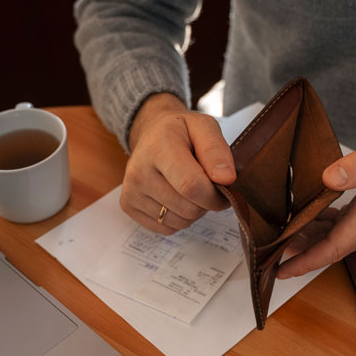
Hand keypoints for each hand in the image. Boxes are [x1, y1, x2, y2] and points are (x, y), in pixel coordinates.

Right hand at [120, 93, 235, 233]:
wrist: (151, 133)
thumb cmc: (181, 131)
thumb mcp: (204, 127)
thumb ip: (217, 151)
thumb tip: (226, 179)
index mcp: (158, 148)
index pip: (191, 186)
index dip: (215, 195)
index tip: (224, 187)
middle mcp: (138, 172)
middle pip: (188, 209)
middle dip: (206, 202)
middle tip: (206, 183)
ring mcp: (131, 192)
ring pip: (180, 222)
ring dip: (194, 211)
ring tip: (190, 188)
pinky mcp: (129, 206)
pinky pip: (167, 228)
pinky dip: (179, 218)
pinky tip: (176, 196)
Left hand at [277, 125, 355, 278]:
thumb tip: (328, 178)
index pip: (334, 247)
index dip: (306, 261)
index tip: (282, 269)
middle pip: (331, 248)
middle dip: (300, 252)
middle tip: (269, 249)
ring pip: (337, 240)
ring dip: (310, 241)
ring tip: (281, 234)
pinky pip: (345, 231)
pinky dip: (324, 230)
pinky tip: (309, 219)